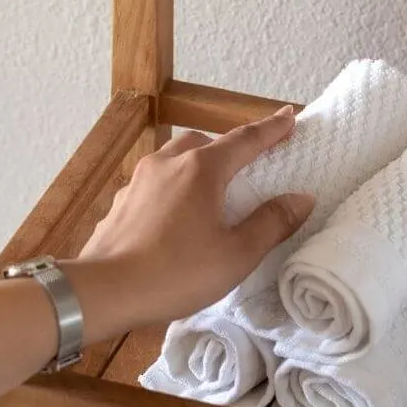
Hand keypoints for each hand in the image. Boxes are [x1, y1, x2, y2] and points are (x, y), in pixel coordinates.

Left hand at [64, 109, 313, 342]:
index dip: (271, 129)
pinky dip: (173, 187)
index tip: (290, 116)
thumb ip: (271, 222)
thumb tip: (301, 197)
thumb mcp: (236, 254)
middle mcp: (168, 163)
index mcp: (201, 169)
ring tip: (210, 190)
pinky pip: (154, 182)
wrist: (105, 290)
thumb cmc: (176, 272)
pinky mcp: (121, 202)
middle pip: (205, 143)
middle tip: (248, 165)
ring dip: (197, 164)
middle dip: (229, 148)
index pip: (245, 140)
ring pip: (174, 158)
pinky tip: (174, 215)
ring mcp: (139, 181)